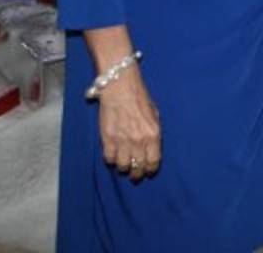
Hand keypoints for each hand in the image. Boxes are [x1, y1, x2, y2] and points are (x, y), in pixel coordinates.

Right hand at [97, 65, 160, 181]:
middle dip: (138, 174)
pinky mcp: (107, 139)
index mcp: (153, 134)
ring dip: (124, 168)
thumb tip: (151, 147)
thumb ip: (153, 133)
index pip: (153, 162)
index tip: (148, 171)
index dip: (151, 169)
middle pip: (138, 167)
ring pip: (123, 166)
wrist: (120, 88)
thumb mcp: (155, 115)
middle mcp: (139, 141)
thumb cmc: (139, 98)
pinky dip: (111, 160)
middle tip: (136, 175)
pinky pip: (109, 159)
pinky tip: (114, 156)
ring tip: (125, 165)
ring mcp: (122, 141)